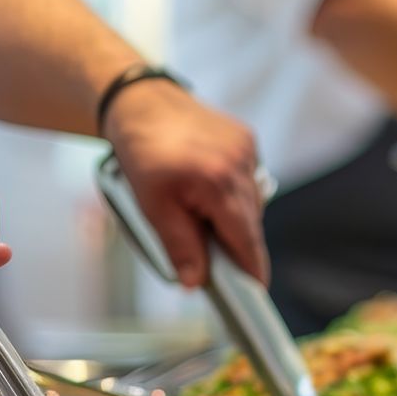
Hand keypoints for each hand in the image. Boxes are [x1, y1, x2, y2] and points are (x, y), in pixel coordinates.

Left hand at [102, 80, 266, 288]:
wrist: (140, 103)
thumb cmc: (141, 152)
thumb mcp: (152, 207)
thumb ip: (179, 246)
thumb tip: (195, 281)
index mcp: (217, 182)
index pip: (246, 241)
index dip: (252, 271)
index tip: (255, 293)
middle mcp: (239, 165)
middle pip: (250, 225)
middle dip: (234, 245)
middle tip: (212, 260)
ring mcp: (247, 150)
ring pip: (251, 204)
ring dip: (232, 218)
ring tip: (201, 214)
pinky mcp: (247, 141)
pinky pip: (248, 182)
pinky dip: (232, 194)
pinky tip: (208, 188)